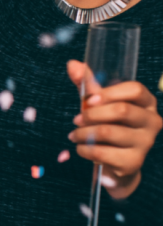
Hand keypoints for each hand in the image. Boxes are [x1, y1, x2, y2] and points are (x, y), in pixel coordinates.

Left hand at [67, 60, 161, 198]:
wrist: (116, 162)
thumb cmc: (108, 125)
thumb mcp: (99, 103)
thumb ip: (88, 84)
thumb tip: (72, 64)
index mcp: (146, 103)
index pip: (135, 89)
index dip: (109, 93)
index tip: (88, 100)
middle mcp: (152, 121)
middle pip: (122, 110)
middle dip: (92, 114)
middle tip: (76, 119)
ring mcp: (146, 143)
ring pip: (108, 132)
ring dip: (83, 133)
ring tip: (75, 135)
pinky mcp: (133, 162)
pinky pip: (101, 152)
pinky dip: (84, 149)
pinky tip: (81, 148)